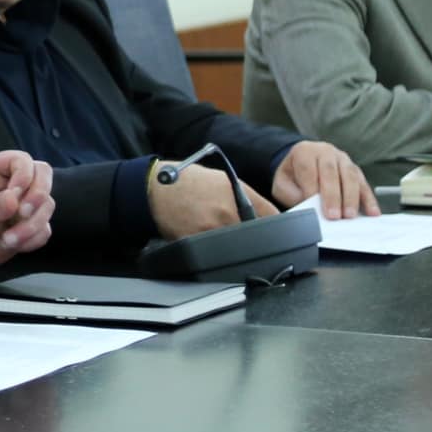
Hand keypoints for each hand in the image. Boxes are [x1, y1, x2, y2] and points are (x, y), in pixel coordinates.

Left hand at [0, 150, 54, 274]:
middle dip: (38, 196)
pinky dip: (33, 238)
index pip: (21, 160)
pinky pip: (43, 229)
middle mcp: (9, 184)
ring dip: (32, 224)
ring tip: (8, 239)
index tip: (14, 195)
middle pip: (43, 176)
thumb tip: (14, 200)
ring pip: (46, 205)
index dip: (24, 175)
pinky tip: (12, 244)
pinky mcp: (25, 227)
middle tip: (22, 214)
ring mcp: (19, 206)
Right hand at [146, 164, 277, 239]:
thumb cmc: (185, 181)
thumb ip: (246, 196)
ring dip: (235, 244)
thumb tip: (268, 215)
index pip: (272, 217)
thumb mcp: (221, 179)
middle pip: (255, 235)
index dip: (277, 225)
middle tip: (243, 230)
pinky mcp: (198, 245)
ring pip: (237, 246)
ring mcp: (212, 231)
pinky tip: (204, 234)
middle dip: (254, 234)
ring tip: (219, 229)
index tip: (278, 230)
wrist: (153, 190)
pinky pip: (216, 252)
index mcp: (237, 194)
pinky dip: (215, 248)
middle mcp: (228, 214)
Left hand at [268, 141, 378, 218]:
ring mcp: (343, 159)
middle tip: (334, 216)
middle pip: (331, 172)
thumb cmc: (292, 176)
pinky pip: (363, 184)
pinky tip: (372, 212)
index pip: (309, 169)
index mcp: (304, 151)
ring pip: (350, 176)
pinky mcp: (355, 170)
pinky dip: (368, 199)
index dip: (312, 188)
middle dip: (333, 196)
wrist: (302, 163)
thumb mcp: (283, 183)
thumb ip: (293, 194)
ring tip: (349, 216)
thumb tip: (309, 208)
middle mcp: (325, 152)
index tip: (315, 206)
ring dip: (351, 198)